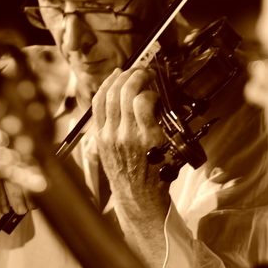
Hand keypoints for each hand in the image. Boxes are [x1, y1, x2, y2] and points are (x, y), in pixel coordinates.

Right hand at [0, 116, 34, 216]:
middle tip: (37, 204)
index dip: (40, 172)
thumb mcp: (0, 142)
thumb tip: (33, 177)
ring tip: (21, 211)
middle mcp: (8, 136)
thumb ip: (15, 155)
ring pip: (10, 172)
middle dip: (31, 185)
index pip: (33, 154)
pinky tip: (3, 207)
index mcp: (16, 133)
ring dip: (17, 194)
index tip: (46, 190)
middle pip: (24, 164)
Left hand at [92, 65, 166, 206]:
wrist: (137, 196)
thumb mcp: (169, 148)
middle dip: (135, 75)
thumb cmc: (157, 174)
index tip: (156, 93)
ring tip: (129, 72)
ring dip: (120, 78)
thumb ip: (162, 122)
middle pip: (124, 93)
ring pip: (109, 96)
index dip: (150, 90)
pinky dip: (104, 88)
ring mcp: (110, 135)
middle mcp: (126, 135)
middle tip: (144, 73)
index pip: (143, 102)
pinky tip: (112, 80)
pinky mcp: (100, 136)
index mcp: (147, 139)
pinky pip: (98, 105)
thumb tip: (158, 98)